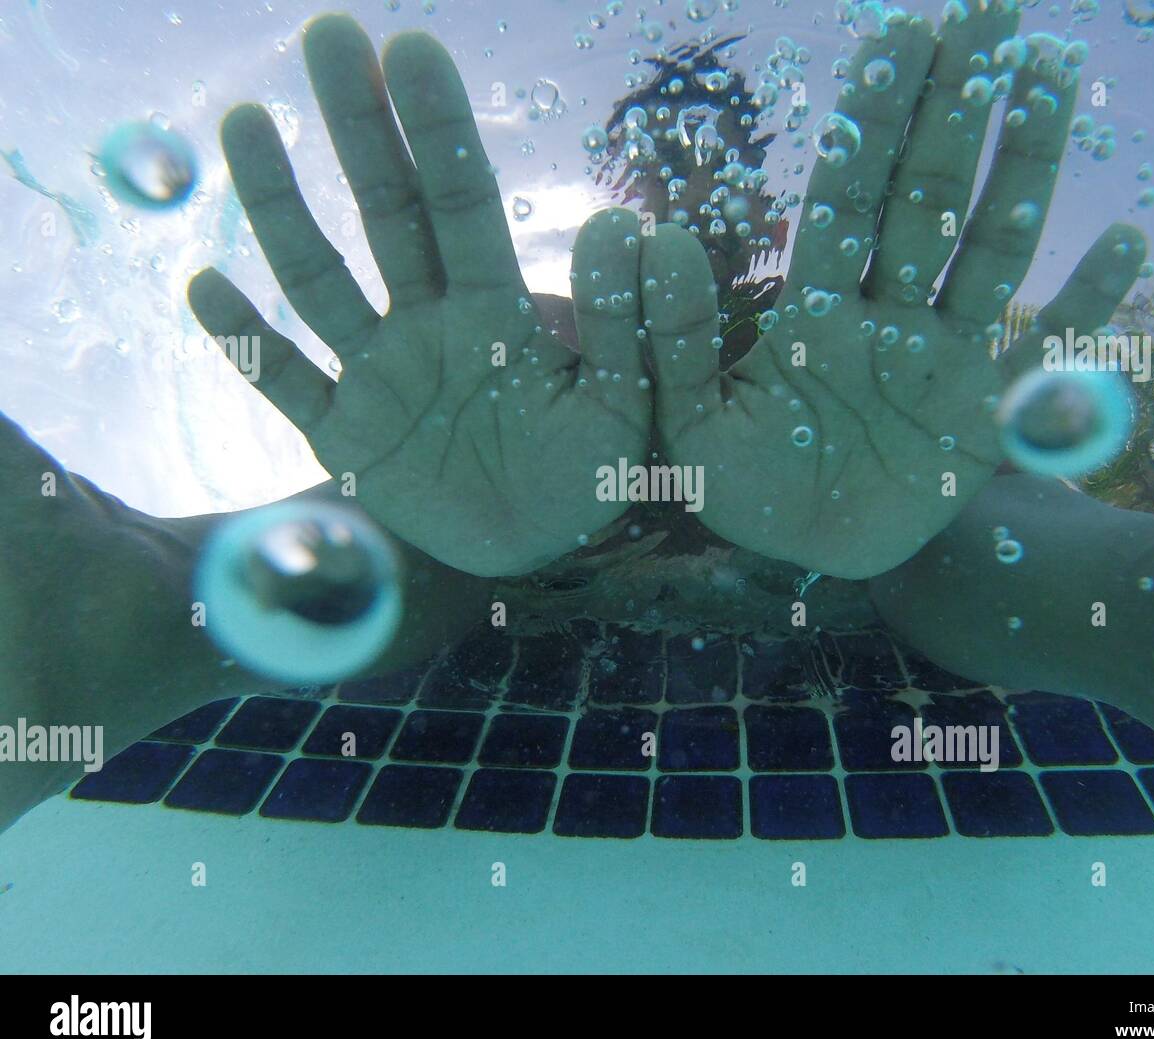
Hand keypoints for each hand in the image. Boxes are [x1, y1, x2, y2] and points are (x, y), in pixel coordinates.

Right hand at [190, 15, 648, 576]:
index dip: (437, 132)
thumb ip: (626, 329)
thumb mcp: (627, 410)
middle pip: (386, 214)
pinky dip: (247, 341)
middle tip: (330, 35)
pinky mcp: (344, 436)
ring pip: (321, 280)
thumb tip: (625, 223)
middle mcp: (430, 324)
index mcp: (498, 313)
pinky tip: (205, 285)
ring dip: (282, 207)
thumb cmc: (590, 477)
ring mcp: (380, 375)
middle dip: (360, 129)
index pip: (464, 205)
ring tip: (247, 123)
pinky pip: (287, 382)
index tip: (410, 47)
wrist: (540, 551)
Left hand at [641, 4, 1144, 578]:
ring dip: (1023, 165)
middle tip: (986, 11)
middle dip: (953, 107)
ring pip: (991, 248)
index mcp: (816, 312)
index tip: (897, 36)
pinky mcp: (986, 414)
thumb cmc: (742, 488)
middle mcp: (887, 316)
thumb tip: (656, 233)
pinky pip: (1044, 352)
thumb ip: (670, 338)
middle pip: (926, 197)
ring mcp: (944, 358)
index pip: (847, 199)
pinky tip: (1123, 239)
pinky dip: (1085, 306)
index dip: (873, 121)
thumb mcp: (686, 424)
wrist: (805, 554)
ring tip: (1052, 73)